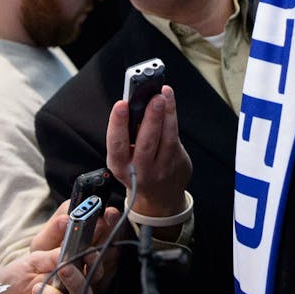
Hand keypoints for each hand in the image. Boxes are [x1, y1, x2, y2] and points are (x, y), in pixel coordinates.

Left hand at [0, 204, 117, 293]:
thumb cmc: (16, 278)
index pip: (93, 263)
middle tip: (64, 267)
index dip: (98, 254)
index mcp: (71, 273)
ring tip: (35, 287)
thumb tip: (66, 221)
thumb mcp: (32, 254)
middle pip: (89, 289)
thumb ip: (51, 242)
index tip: (92, 247)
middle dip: (78, 278)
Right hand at [105, 84, 191, 218]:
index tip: (121, 104)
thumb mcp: (124, 157)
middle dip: (151, 118)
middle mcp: (140, 170)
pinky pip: (176, 139)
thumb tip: (136, 103)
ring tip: (164, 95)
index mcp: (120, 166)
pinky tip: (170, 104)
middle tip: (155, 97)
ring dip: (167, 115)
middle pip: (146, 143)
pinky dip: (173, 119)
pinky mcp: (178, 166)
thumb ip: (127, 134)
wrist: (158, 198)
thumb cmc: (137, 167)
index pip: (116, 144)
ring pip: (166, 140)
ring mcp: (162, 170)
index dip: (117, 124)